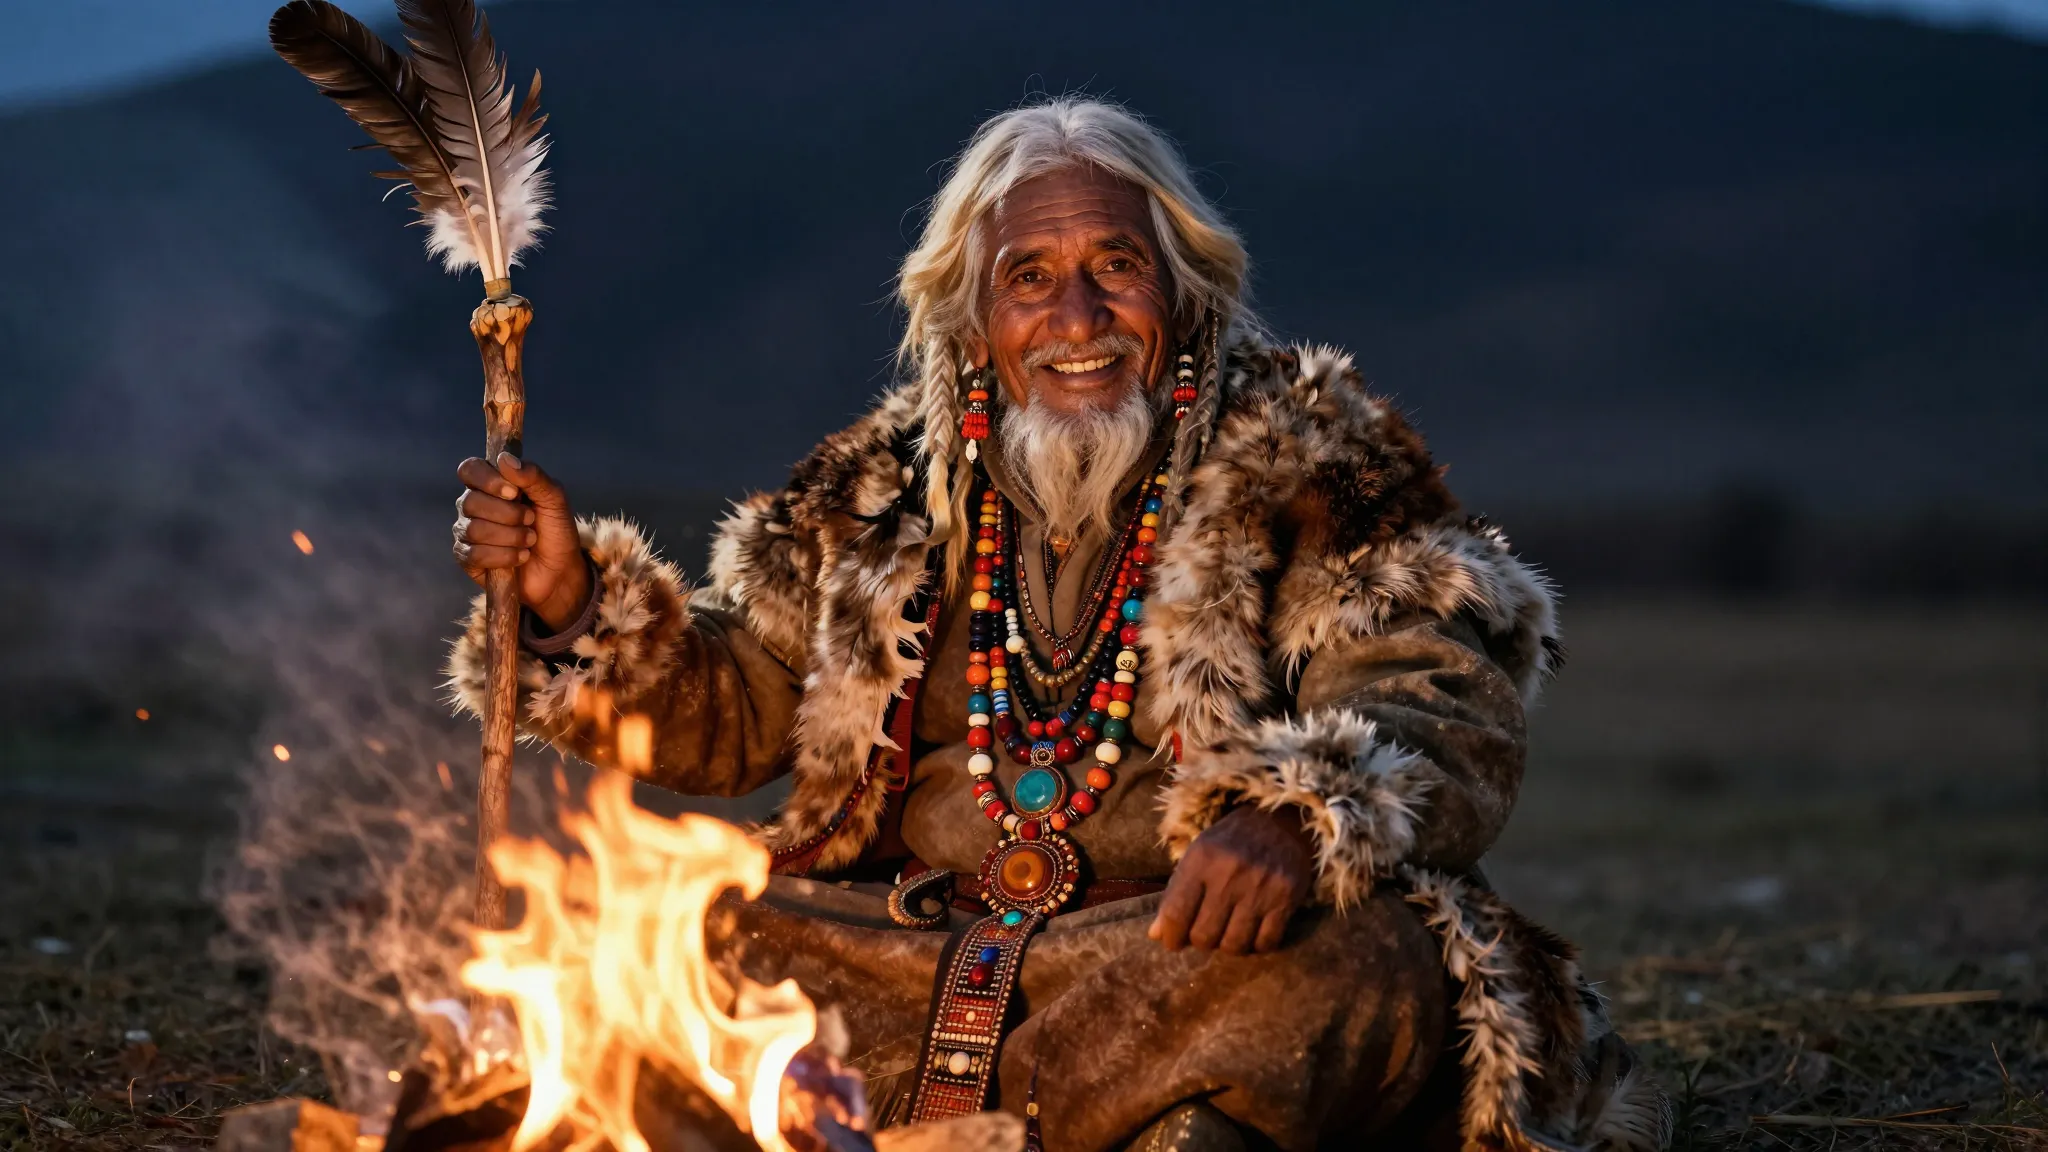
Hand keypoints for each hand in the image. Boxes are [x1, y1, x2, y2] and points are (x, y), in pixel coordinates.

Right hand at [453, 453, 589, 630]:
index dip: (488, 480)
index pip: (470, 470)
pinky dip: (504, 556)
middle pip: (471, 502)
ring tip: (529, 540)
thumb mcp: (554, 499)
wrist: (561, 570)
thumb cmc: (555, 530)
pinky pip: (474, 554)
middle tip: (531, 521)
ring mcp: (467, 531)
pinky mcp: (467, 559)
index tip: (513, 493)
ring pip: (474, 529)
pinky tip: (521, 557)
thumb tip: (504, 459)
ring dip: (510, 537)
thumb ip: (533, 476)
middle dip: (509, 515)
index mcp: (491, 484)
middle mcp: (473, 505)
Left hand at [1149, 805, 1315, 954]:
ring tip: (1228, 933)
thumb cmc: (1230, 842)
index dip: (1171, 937)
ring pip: (1234, 944)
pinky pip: (1266, 942)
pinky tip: (1253, 933)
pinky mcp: (1286, 898)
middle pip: (1204, 935)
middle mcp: (1229, 874)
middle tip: (1205, 933)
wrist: (1280, 821)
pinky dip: (1256, 945)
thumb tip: (1156, 935)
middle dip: (1201, 941)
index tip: (1173, 942)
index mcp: (1201, 859)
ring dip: (1228, 945)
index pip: (1176, 913)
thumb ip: (1175, 894)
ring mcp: (1260, 887)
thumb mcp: (1197, 856)